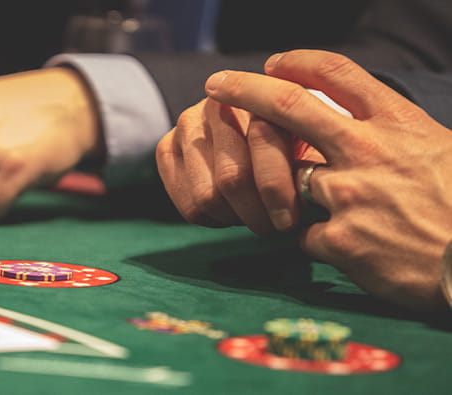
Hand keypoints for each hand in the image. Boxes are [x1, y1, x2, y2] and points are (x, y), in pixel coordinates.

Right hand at [156, 98, 322, 234]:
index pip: (262, 145)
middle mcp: (216, 102)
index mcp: (258, 91)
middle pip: (232, 178)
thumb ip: (316, 158)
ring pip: (207, 196)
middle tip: (276, 227)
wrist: (263, 132)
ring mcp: (187, 123)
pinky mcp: (167, 147)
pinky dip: (213, 219)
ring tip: (257, 217)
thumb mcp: (320, 142)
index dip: (280, 190)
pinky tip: (232, 211)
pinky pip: (187, 204)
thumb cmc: (304, 141)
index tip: (295, 220)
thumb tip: (309, 194)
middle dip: (258, 212)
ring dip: (236, 218)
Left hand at [205, 50, 451, 309]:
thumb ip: (395, 135)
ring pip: (287, 181)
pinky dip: (313, 239)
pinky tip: (346, 249)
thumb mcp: (440, 149)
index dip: (298, 63)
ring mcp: (349, 195)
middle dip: (244, 91)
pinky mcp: (341, 241)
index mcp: (398, 123)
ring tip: (331, 212)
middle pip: (287, 107)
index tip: (274, 64)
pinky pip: (302, 235)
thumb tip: (362, 124)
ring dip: (289, 193)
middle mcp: (366, 151)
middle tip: (215, 85)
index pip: (337, 74)